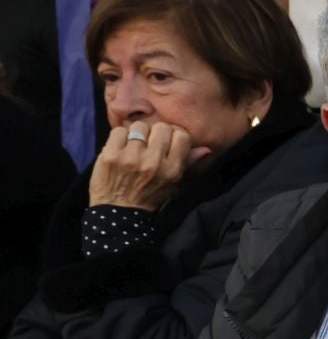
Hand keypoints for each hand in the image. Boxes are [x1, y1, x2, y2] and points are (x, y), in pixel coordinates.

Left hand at [87, 122, 209, 210]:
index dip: (175, 135)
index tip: (169, 141)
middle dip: (157, 133)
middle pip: (161, 127)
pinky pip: (118, 131)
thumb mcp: (174, 184)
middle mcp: (153, 163)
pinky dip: (120, 137)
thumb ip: (189, 164)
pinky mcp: (110, 155)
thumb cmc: (150, 196)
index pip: (182, 135)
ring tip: (135, 146)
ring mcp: (130, 158)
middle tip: (151, 143)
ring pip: (139, 126)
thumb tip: (206, 149)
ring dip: (138, 134)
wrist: (119, 212)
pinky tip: (122, 148)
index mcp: (172, 171)